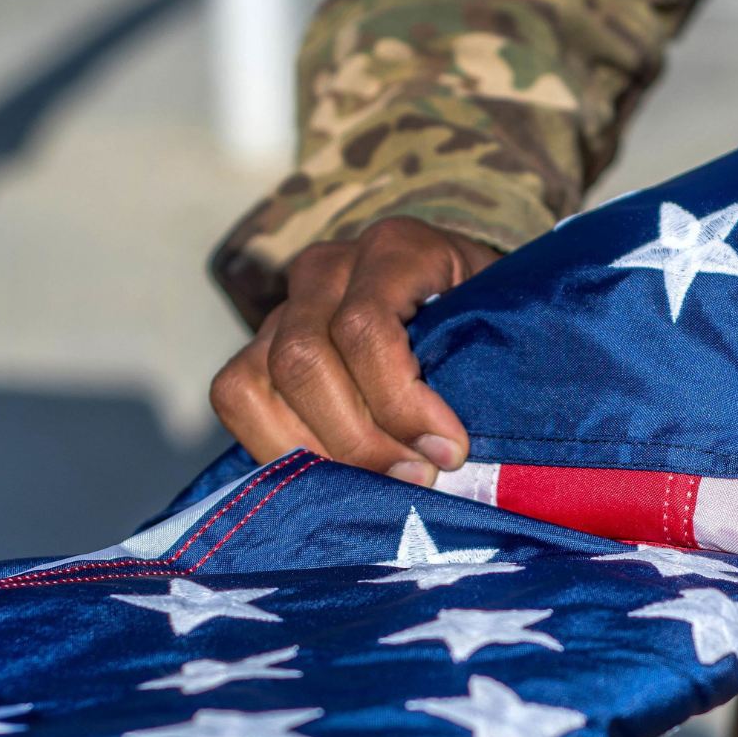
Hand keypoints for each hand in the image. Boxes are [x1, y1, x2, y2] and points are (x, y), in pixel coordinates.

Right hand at [210, 218, 500, 484]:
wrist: (456, 293)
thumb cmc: (486, 321)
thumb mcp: (501, 326)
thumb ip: (486, 367)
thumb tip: (459, 457)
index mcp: (396, 248)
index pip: (365, 327)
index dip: (400, 401)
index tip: (448, 452)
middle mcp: (329, 267)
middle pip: (303, 358)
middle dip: (358, 438)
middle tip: (415, 480)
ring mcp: (286, 304)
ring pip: (257, 380)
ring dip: (314, 450)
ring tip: (373, 488)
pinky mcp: (260, 343)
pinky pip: (236, 396)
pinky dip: (275, 447)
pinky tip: (329, 478)